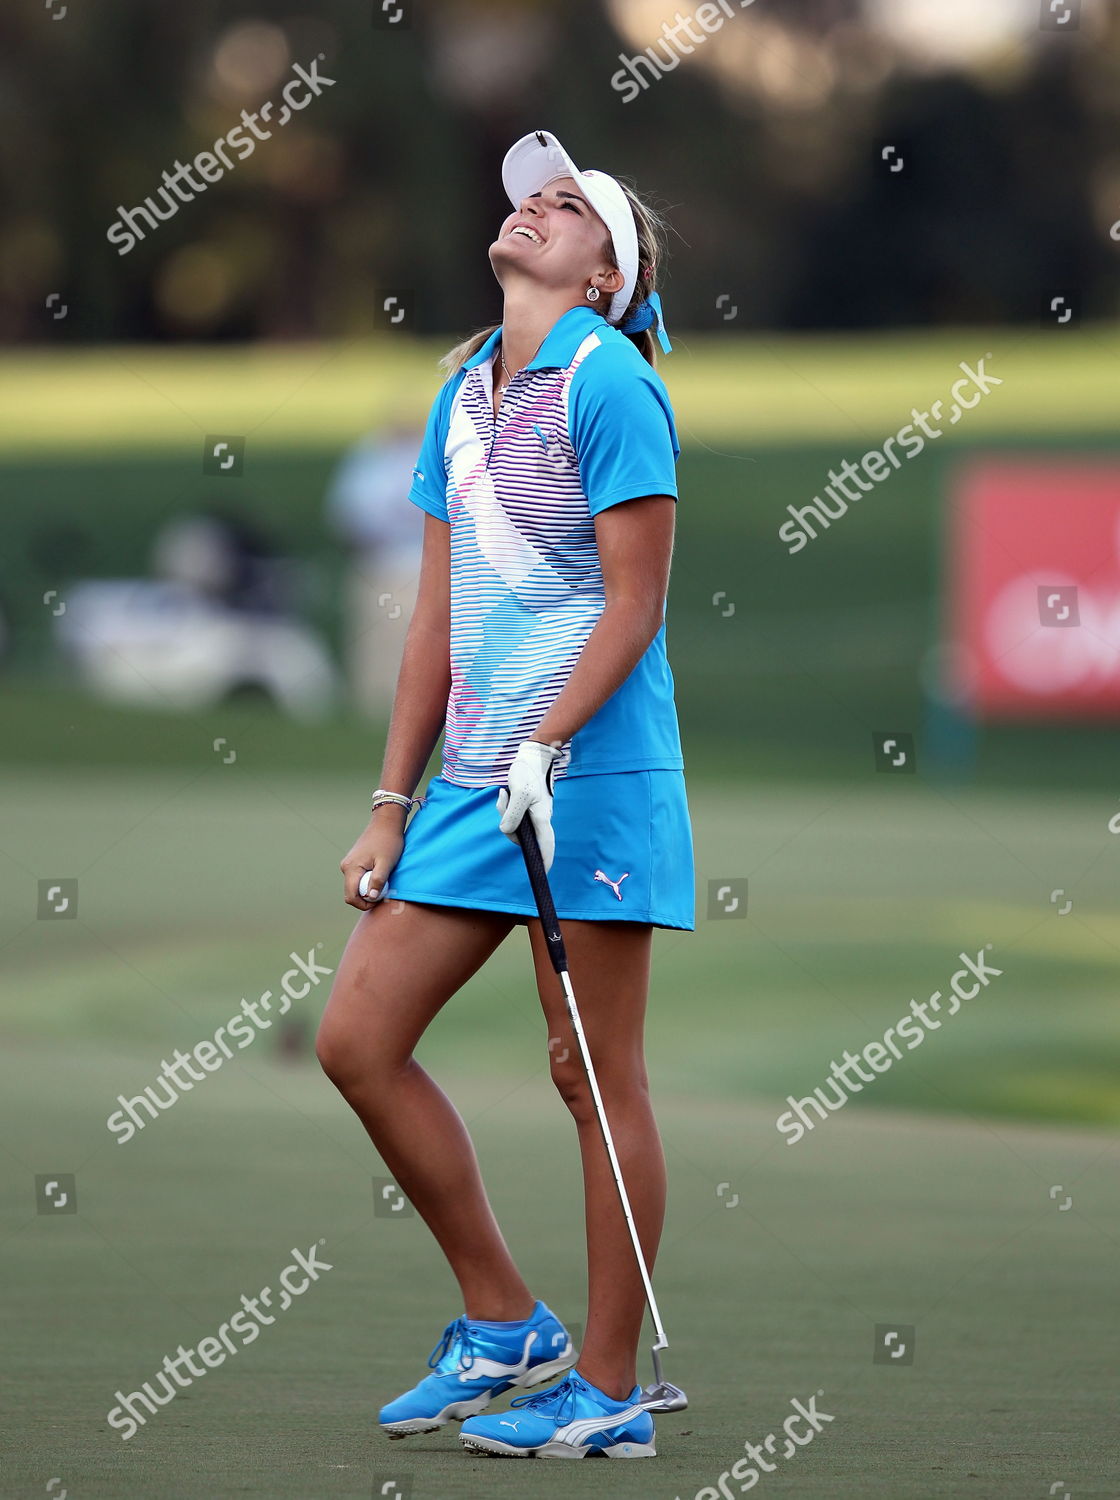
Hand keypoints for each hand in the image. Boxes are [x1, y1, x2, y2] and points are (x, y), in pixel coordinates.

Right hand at [340, 807, 405, 909]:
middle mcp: (346, 867)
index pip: (351, 896)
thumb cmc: (388, 841)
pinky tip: (380, 874)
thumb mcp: (386, 862)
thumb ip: (378, 880)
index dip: (364, 904)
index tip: (379, 901)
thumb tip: (371, 897)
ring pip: (356, 886)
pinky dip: (368, 881)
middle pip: (352, 893)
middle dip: (367, 897)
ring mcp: (349, 864)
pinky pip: (358, 878)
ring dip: (368, 888)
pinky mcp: (354, 862)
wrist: (386, 823)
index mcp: (351, 868)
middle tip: (384, 892)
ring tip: (384, 881)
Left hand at [496, 739, 563, 871]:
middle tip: (504, 804)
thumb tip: (507, 831)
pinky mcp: (528, 807)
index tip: (544, 872)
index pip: (546, 844)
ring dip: (505, 812)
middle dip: (510, 828)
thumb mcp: (518, 794)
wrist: (532, 755)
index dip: (545, 859)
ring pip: (516, 824)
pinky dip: (506, 807)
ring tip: (504, 794)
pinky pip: (513, 814)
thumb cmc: (528, 773)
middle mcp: (540, 818)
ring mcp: (534, 812)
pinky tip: (504, 793)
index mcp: (541, 817)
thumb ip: (512, 815)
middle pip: (524, 835)